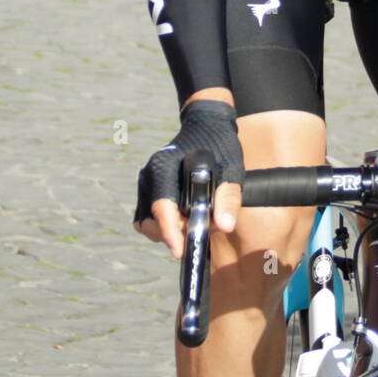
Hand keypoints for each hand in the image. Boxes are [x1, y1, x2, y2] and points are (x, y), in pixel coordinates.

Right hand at [133, 100, 243, 257]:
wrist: (206, 125)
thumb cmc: (220, 144)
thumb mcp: (232, 168)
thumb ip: (228, 197)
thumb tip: (224, 226)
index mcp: (164, 166)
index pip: (162, 206)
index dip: (170, 231)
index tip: (180, 251)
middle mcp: (149, 175)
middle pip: (150, 220)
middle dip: (173, 233)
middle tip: (201, 226)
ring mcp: (145, 183)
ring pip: (148, 222)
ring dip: (170, 230)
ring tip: (196, 218)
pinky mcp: (148, 190)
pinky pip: (150, 217)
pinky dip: (167, 224)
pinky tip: (187, 215)